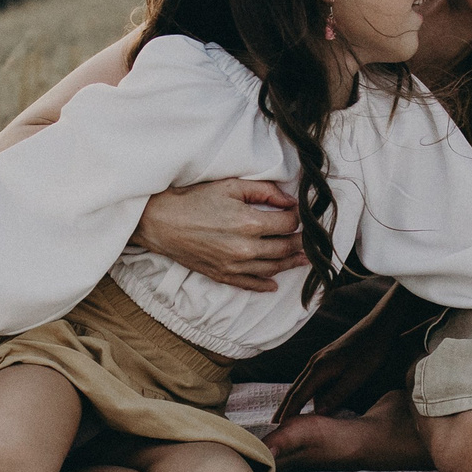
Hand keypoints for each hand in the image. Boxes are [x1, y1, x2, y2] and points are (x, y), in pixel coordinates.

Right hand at [136, 179, 305, 292]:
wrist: (161, 221)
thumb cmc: (194, 199)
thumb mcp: (230, 186)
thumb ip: (264, 191)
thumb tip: (290, 202)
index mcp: (249, 222)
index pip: (287, 223)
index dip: (297, 218)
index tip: (300, 214)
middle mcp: (245, 248)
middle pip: (285, 247)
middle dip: (300, 242)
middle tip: (311, 240)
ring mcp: (234, 265)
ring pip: (272, 268)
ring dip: (290, 264)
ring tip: (303, 260)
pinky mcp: (222, 275)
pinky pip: (250, 284)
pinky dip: (265, 285)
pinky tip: (274, 284)